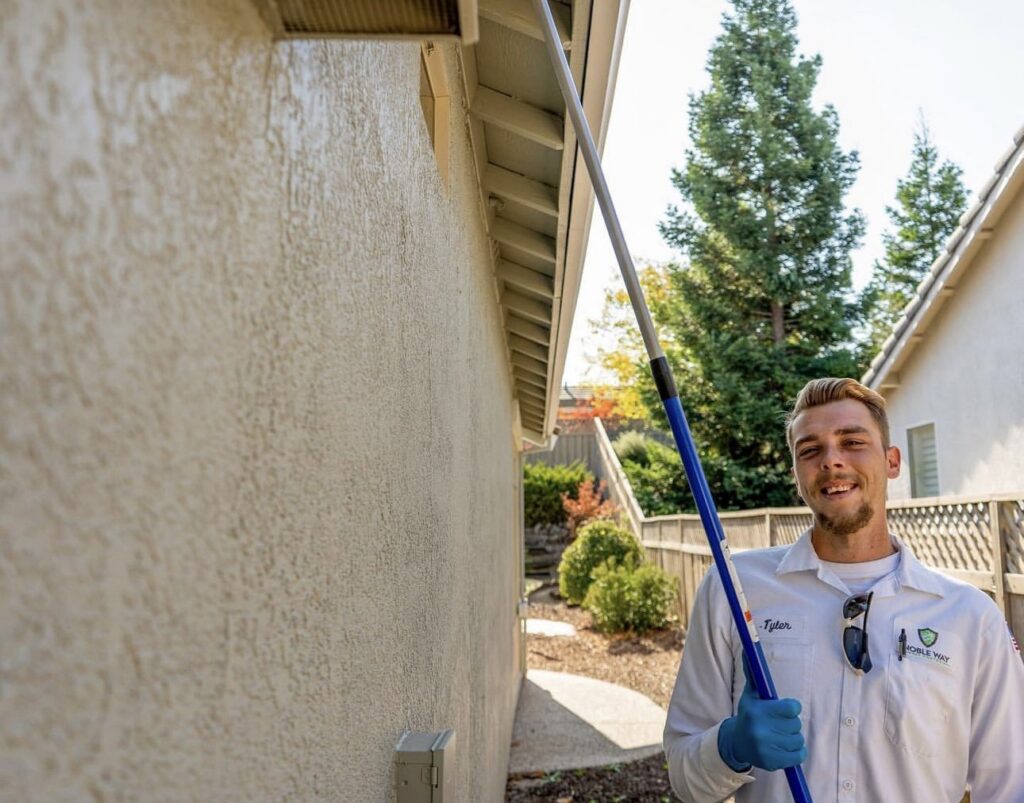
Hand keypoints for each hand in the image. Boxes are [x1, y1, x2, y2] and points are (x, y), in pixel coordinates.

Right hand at [717, 657, 807, 771]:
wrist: (737, 743)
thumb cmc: (749, 714)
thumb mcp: (751, 694)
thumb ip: (753, 672)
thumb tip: (748, 649)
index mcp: (757, 711)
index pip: (793, 708)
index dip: (791, 708)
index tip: (784, 709)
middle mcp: (760, 729)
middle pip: (796, 724)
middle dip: (790, 723)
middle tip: (778, 723)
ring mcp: (766, 747)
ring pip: (799, 739)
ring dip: (793, 738)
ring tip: (780, 735)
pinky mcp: (773, 762)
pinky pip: (799, 756)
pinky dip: (796, 752)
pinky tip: (784, 747)